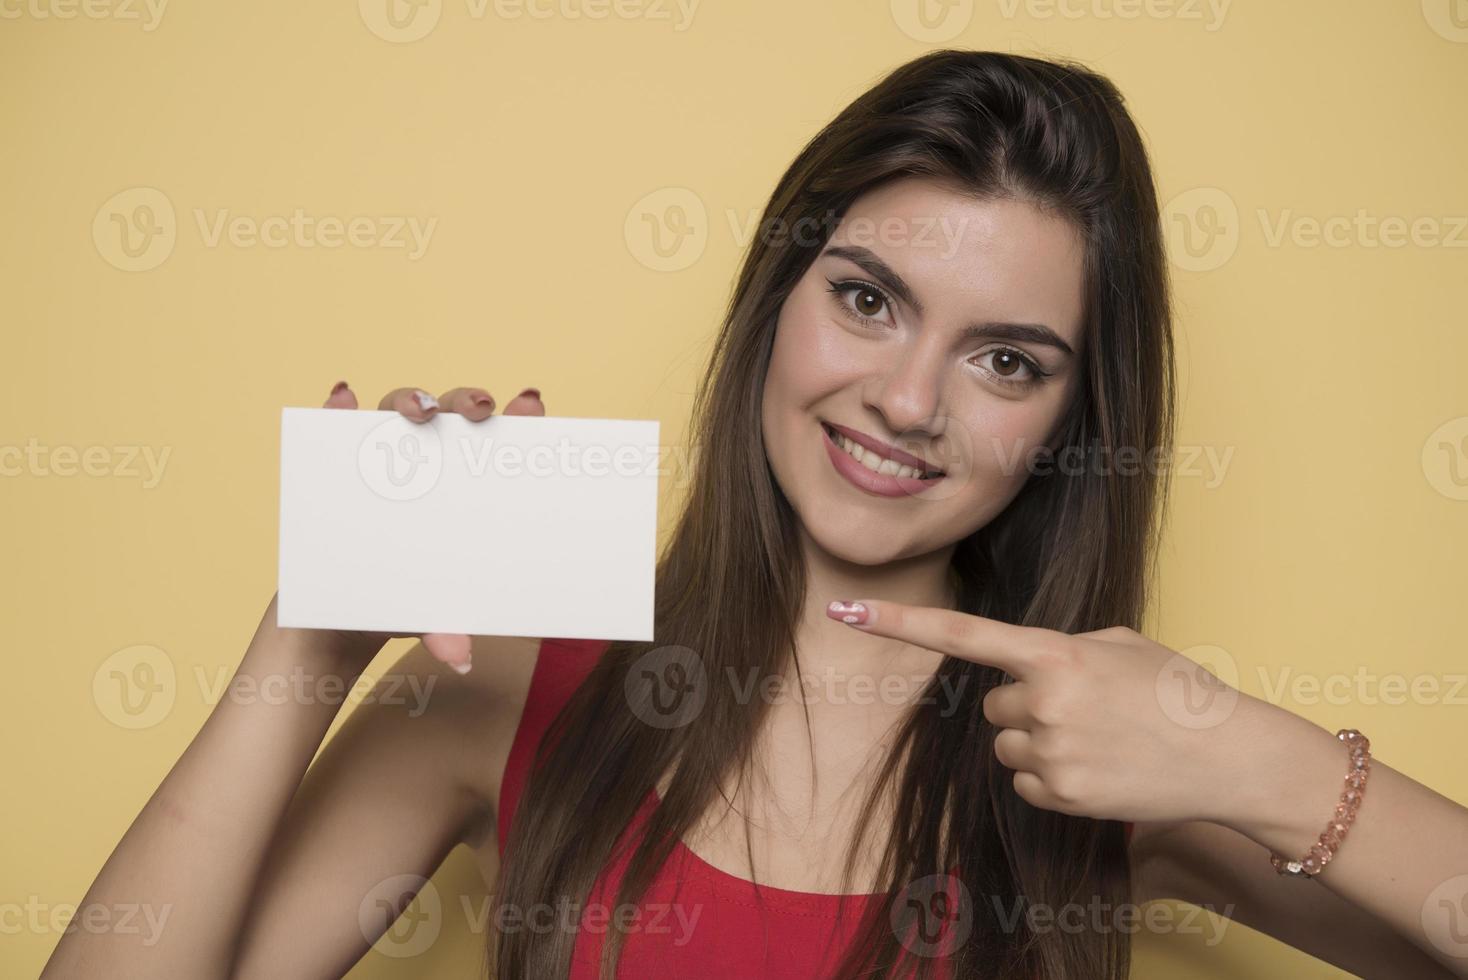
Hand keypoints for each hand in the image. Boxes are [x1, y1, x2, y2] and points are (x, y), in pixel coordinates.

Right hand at [312, 379, 546, 673]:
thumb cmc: (410, 600)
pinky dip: (337, 407)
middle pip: (451, 412)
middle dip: (466, 401)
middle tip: (479, 410)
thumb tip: (459, 657)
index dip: (519, 416)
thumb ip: (445, 628)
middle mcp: (430, 458)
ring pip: (397, 409)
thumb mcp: (433, 614)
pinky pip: (334, 425)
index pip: (499, 437)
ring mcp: (383, 456)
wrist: (346, 618)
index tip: (531, 404)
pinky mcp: (337, 463)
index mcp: (469, 482)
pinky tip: (342, 399)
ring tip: (419, 412)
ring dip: (410, 399)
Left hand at [825, 597, 1272, 825]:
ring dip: (1039, 740)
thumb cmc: (1176, 690)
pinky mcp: (1060, 796)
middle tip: (1085, 707)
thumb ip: (1058, 648)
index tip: (846, 611)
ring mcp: (1050, 754)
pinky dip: (1052, 775)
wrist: (1229, 755)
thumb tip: (1019, 670)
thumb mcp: (1118, 644)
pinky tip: (1100, 767)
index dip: (898, 622)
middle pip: (994, 703)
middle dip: (1027, 703)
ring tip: (1100, 738)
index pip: (961, 634)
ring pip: (1007, 744)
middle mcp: (1043, 703)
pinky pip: (1025, 780)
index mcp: (1055, 653)